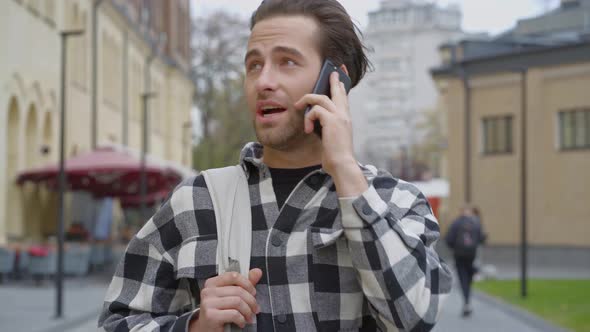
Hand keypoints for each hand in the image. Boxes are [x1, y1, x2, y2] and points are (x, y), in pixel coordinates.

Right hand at [189, 268, 262, 331]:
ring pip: (237, 302)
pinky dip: (242, 320)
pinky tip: (241, 323)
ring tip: (249, 317)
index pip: (233, 276)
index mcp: (212, 283)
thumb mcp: (231, 296)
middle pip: (238, 290)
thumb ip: (244, 284)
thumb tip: (257, 272)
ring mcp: (208, 303)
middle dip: (251, 301)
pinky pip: (234, 314)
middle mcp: (208, 291)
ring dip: (248, 311)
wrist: (206, 330)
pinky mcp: (211, 316)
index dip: (247, 284)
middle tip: (255, 309)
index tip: (253, 293)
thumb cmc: (220, 312)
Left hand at [295, 72, 367, 196]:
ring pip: (321, 98)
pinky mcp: (332, 120)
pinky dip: (308, 118)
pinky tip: (308, 129)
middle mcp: (344, 115)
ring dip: (307, 101)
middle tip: (332, 73)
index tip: (340, 80)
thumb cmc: (335, 155)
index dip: (341, 89)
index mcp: (345, 119)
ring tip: (298, 106)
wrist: (342, 164)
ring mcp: (339, 116)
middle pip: (338, 92)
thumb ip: (327, 127)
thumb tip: (316, 120)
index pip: (344, 99)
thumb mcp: (332, 137)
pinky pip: (315, 110)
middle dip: (333, 81)